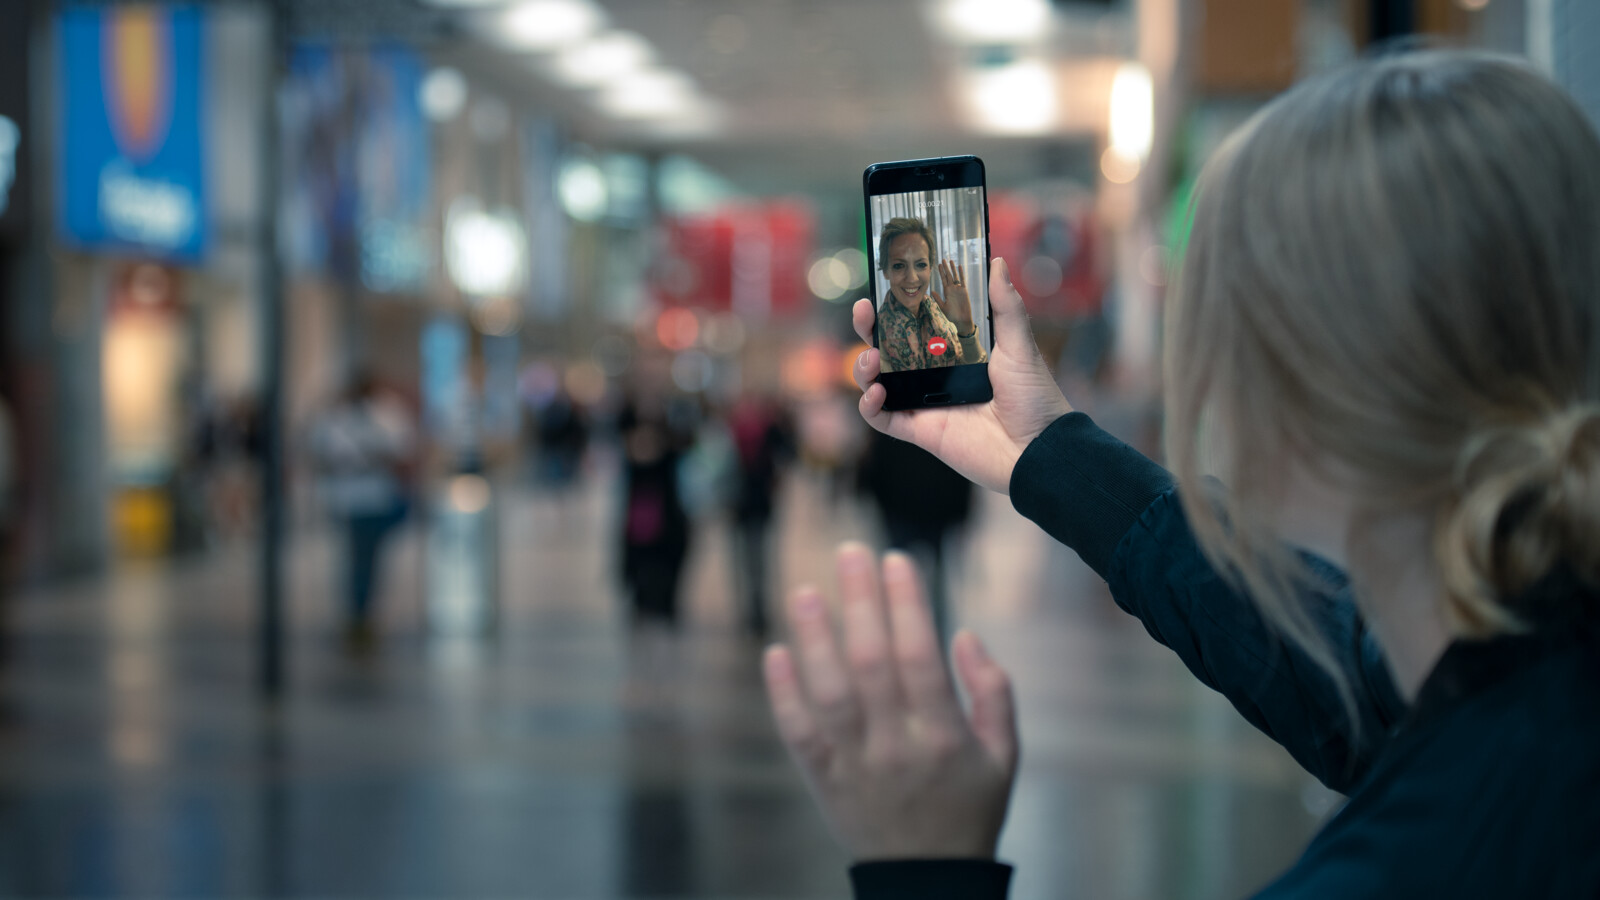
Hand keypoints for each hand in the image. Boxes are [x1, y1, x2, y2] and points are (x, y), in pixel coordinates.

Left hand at [764, 544, 1018, 860]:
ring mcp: (855, 764)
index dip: (907, 605)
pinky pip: (798, 734)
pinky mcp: (823, 780)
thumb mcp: (1006, 754)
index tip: (896, 559)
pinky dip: (783, 694)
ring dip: (815, 640)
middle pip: (873, 664)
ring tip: (805, 590)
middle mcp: (897, 747)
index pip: (921, 657)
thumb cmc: (971, 804)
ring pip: (830, 695)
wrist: (927, 878)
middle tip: (851, 551)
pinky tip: (775, 652)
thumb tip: (963, 631)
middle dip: (862, 603)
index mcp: (946, 737)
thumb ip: (994, 691)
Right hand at [853, 257, 1073, 493]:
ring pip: (878, 382)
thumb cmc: (1034, 397)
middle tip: (864, 312)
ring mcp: (924, 403)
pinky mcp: (920, 431)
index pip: (916, 324)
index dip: (896, 307)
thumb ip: (1006, 306)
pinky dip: (870, 407)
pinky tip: (876, 393)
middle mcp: (935, 375)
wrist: (1038, 449)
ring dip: (864, 368)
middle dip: (869, 329)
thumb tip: (997, 263)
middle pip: (889, 349)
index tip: (883, 287)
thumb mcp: (1020, 346)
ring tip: (870, 358)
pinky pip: (883, 420)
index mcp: (956, 351)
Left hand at [932, 258, 972, 332]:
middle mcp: (952, 289)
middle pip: (948, 276)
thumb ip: (938, 299)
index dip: (941, 272)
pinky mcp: (964, 291)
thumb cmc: (952, 315)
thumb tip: (931, 291)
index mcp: (946, 292)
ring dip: (953, 269)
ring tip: (951, 260)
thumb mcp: (943, 307)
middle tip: (943, 259)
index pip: (943, 279)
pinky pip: (962, 280)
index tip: (938, 265)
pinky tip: (959, 267)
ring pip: (955, 276)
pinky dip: (961, 274)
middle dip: (946, 268)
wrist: (961, 320)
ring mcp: (958, 289)